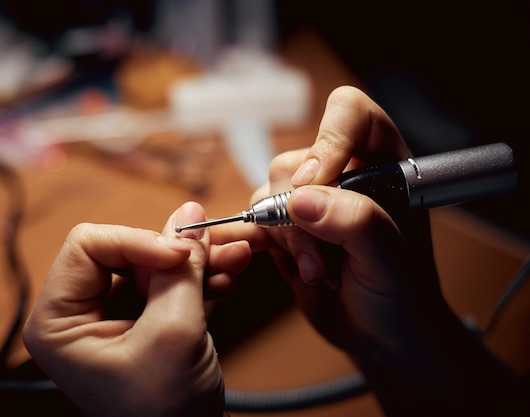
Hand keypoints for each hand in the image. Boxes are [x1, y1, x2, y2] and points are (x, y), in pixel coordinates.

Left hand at [23, 202, 249, 416]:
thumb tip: (189, 215)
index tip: (181, 254)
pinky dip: (196, 279)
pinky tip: (224, 279)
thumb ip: (182, 270)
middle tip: (215, 247)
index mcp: (57, 321)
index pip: (88, 245)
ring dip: (194, 261)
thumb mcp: (173, 335)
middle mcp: (77, 314)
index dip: (138, 240)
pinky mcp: (140, 322)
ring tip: (232, 259)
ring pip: (151, 264)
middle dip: (174, 250)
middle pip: (124, 250)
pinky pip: (165, 284)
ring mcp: (111, 317)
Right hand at [215, 86, 443, 356]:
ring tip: (318, 273)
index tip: (318, 182)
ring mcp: (310, 201)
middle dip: (300, 215)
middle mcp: (342, 173)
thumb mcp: (391, 261)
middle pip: (295, 162)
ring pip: (269, 193)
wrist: (380, 334)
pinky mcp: (285, 228)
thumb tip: (300, 199)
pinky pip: (254, 220)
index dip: (328, 140)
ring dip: (287, 239)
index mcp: (382, 164)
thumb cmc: (402, 296)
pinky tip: (277, 262)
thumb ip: (355, 222)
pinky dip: (256, 241)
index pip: (350, 114)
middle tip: (322, 258)